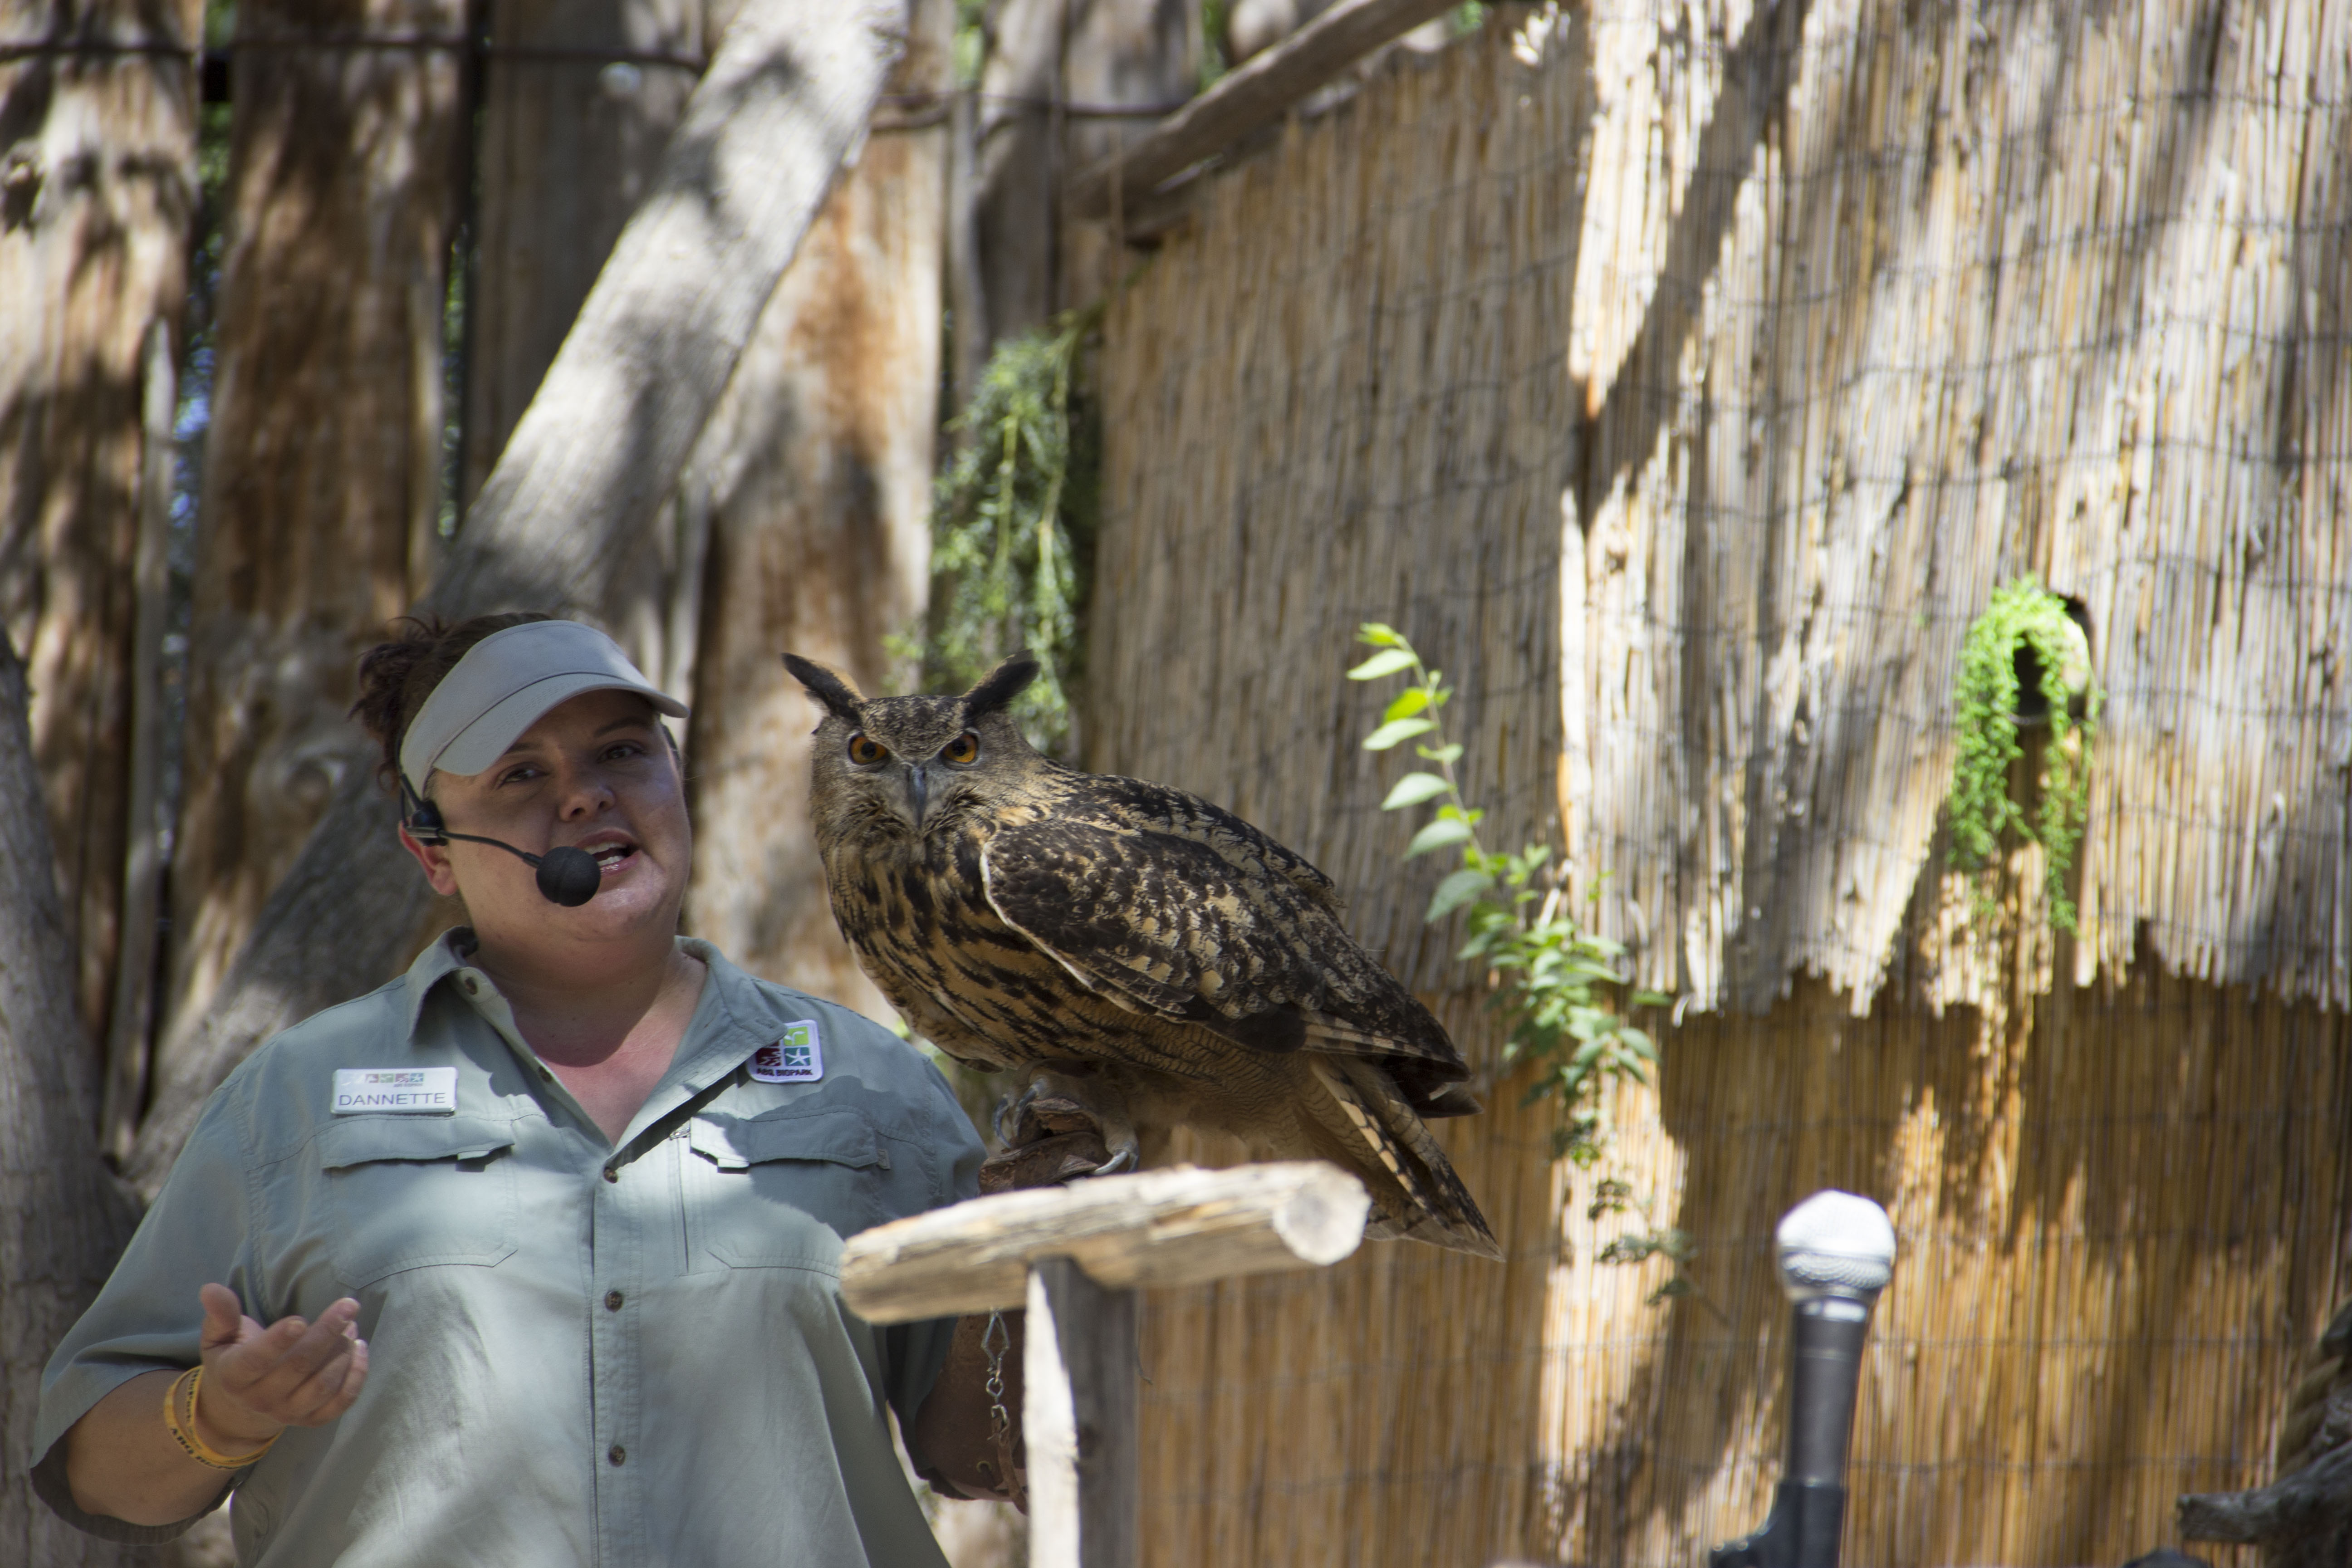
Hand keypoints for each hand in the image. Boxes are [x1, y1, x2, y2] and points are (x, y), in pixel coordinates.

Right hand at [192, 1283, 368, 1450]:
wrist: (240, 1405)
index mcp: (235, 1376)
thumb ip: (220, 1314)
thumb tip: (210, 1288)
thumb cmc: (233, 1358)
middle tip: (349, 1305)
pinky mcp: (311, 1419)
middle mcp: (261, 1399)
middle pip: (298, 1367)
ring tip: (352, 1325)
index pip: (256, 1360)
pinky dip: (356, 1377)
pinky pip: (339, 1403)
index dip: (277, 1341)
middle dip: (326, 1334)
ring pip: (322, 1386)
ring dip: (343, 1353)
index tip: (300, 1319)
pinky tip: (361, 1348)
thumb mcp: (219, 1337)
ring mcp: (288, 1412)